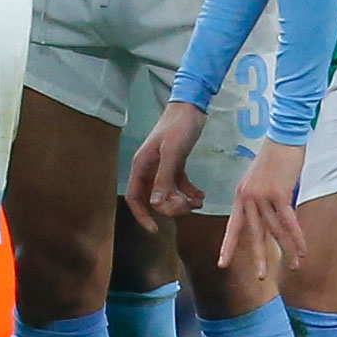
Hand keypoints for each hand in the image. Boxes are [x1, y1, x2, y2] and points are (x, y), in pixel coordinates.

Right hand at [125, 102, 208, 230]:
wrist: (191, 107)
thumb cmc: (178, 127)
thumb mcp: (172, 153)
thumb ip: (164, 178)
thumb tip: (156, 204)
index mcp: (142, 165)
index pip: (134, 197)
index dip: (142, 215)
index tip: (155, 229)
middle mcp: (149, 168)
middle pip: (154, 198)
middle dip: (170, 207)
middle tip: (187, 207)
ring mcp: (162, 166)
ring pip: (167, 194)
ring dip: (182, 202)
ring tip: (198, 201)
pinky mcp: (175, 164)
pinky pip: (179, 186)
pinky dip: (189, 193)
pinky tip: (201, 195)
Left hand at [219, 139, 307, 277]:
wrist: (282, 138)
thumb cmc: (274, 159)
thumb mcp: (260, 182)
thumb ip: (261, 202)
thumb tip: (271, 222)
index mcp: (241, 196)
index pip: (234, 226)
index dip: (229, 246)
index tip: (222, 263)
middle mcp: (248, 198)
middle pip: (254, 234)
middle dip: (259, 257)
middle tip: (261, 278)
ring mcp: (263, 196)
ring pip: (275, 230)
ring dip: (287, 250)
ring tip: (295, 266)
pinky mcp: (279, 193)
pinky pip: (289, 221)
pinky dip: (297, 237)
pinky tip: (303, 250)